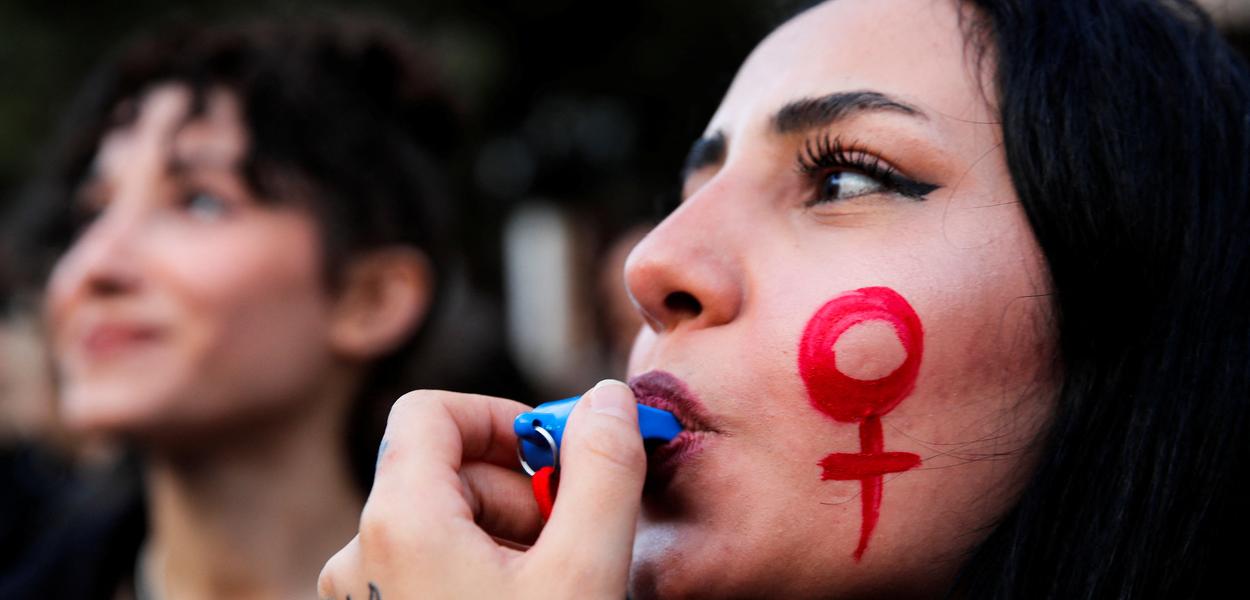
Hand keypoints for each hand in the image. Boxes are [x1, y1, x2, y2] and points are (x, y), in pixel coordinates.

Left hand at [318, 379, 645, 599]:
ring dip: (509, 533)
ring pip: (441, 522)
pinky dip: (484, 569)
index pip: (432, 410)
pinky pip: (429, 566)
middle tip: (578, 532)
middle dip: (521, 488)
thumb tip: (609, 399)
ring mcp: (362, 595)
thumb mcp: (585, 573)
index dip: (505, 417)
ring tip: (557, 580)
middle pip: (445, 468)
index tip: (562, 453)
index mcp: (398, 524)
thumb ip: (603, 473)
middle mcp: (360, 553)